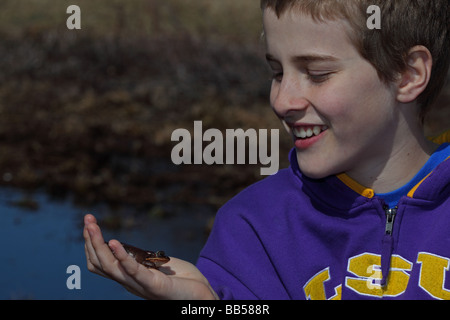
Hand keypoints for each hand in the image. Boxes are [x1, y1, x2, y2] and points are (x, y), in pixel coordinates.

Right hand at [83, 214, 217, 299]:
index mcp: (128, 277)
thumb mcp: (154, 266)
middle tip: (87, 219)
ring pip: (109, 266)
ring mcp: (139, 285)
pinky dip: (121, 256)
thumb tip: (126, 248)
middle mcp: (129, 283)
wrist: (201, 298)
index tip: (90, 225)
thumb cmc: (181, 281)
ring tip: (92, 226)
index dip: (92, 246)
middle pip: (100, 263)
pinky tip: (114, 242)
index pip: (100, 264)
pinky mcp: (153, 285)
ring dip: (98, 244)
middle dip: (91, 240)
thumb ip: (140, 259)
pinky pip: (133, 271)